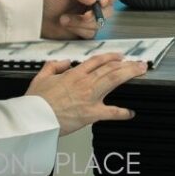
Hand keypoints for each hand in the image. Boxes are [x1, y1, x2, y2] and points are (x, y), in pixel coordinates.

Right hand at [25, 53, 145, 135]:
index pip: (97, 61)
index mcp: (74, 74)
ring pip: (114, 80)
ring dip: (129, 74)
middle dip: (127, 64)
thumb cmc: (36, 102)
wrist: (34, 119)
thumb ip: (53, 66)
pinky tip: (130, 113)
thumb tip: (64, 62)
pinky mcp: (91, 114)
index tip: (119, 56)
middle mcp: (85, 82)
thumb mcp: (41, 77)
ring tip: (140, 71)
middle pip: (110, 68)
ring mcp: (90, 97)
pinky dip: (121, 113)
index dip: (110, 57)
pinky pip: (110, 113)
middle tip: (139, 63)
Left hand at [41, 0, 118, 39]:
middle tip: (83, 15)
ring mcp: (90, 19)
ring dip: (80, 23)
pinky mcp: (84, 32)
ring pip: (98, 24)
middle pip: (109, 11)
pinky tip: (66, 24)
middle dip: (94, 15)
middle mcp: (94, 4)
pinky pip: (89, 34)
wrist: (38, 16)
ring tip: (64, 19)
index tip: (101, 2)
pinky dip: (77, 30)